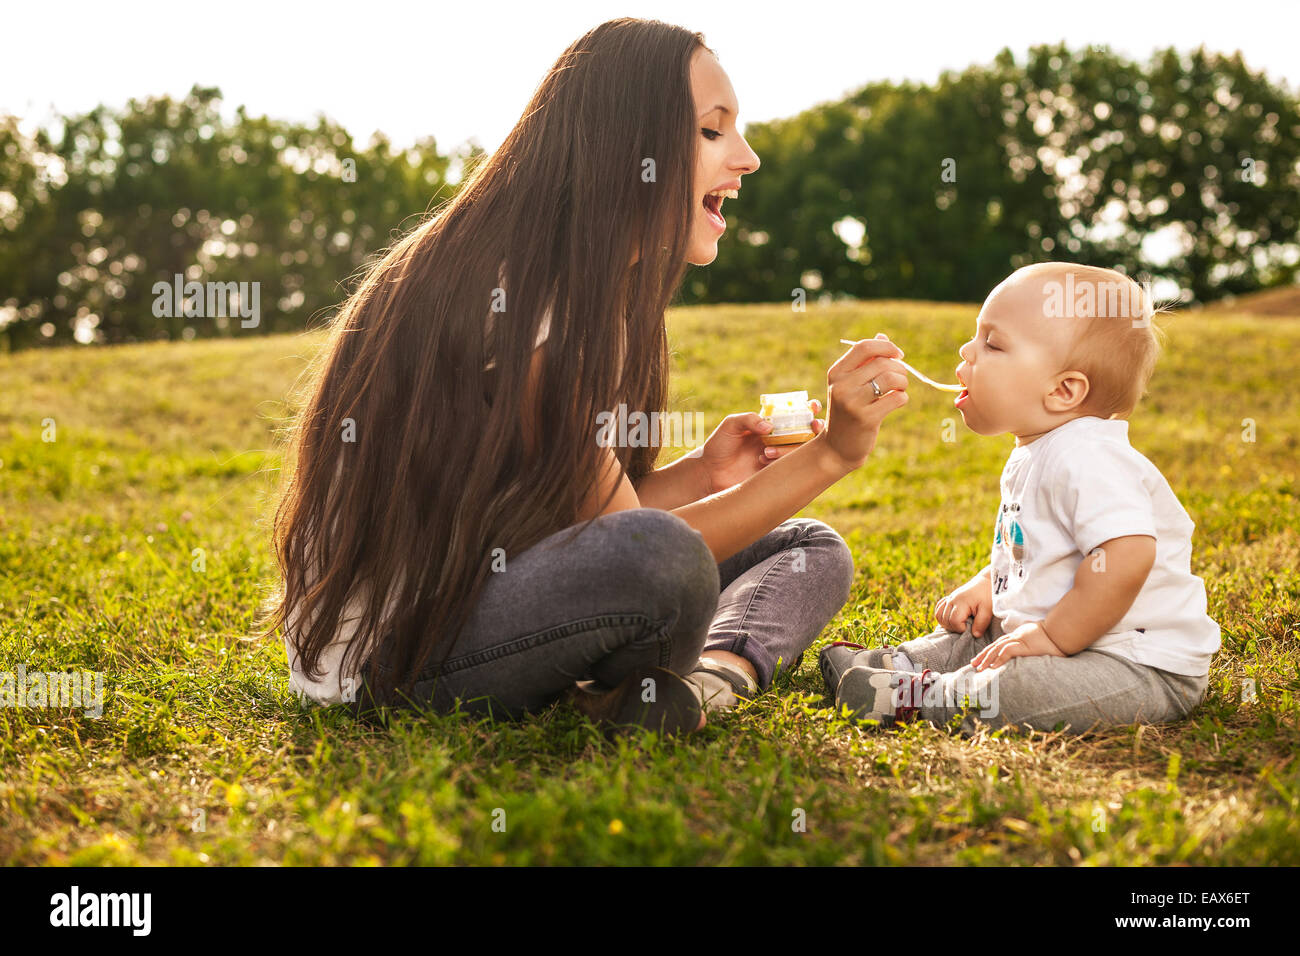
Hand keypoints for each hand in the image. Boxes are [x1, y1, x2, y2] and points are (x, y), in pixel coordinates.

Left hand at [693, 402, 825, 493]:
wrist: (709, 474)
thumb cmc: (718, 446)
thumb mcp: (730, 425)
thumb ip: (748, 419)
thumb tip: (770, 427)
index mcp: (770, 425)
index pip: (794, 414)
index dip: (808, 410)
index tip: (812, 408)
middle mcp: (778, 440)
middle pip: (807, 433)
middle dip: (815, 428)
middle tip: (812, 427)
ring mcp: (778, 457)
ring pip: (800, 450)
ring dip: (789, 448)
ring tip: (766, 452)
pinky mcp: (775, 474)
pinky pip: (790, 467)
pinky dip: (782, 461)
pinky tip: (763, 460)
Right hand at [822, 333, 908, 470]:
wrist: (837, 447)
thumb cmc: (848, 411)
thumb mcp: (851, 384)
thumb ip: (866, 361)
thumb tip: (883, 337)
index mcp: (836, 372)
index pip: (864, 347)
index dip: (887, 347)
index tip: (898, 355)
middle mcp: (841, 385)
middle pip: (882, 363)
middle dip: (899, 369)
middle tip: (900, 380)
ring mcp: (852, 402)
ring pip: (891, 378)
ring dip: (902, 382)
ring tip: (899, 389)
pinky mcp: (866, 418)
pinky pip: (897, 398)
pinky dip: (902, 398)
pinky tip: (896, 402)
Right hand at [935, 572, 993, 636]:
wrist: (986, 582)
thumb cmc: (988, 596)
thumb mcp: (988, 610)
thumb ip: (981, 623)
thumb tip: (975, 635)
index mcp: (961, 603)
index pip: (954, 621)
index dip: (961, 628)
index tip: (970, 628)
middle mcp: (952, 600)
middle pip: (945, 620)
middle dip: (954, 628)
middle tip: (966, 627)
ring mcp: (949, 599)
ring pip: (939, 616)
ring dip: (947, 623)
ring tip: (959, 624)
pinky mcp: (949, 598)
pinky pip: (938, 609)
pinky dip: (942, 616)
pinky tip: (951, 618)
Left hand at [971, 621, 1064, 670]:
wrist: (1061, 632)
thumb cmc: (1054, 638)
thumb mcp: (1040, 643)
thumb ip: (1032, 647)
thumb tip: (1032, 654)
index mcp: (1019, 636)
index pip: (1000, 643)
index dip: (990, 650)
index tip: (982, 658)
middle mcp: (1016, 637)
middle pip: (995, 646)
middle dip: (983, 655)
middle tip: (973, 664)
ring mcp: (1019, 640)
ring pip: (997, 649)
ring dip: (987, 659)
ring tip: (979, 668)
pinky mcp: (1023, 645)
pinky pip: (1007, 652)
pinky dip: (998, 659)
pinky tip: (992, 666)